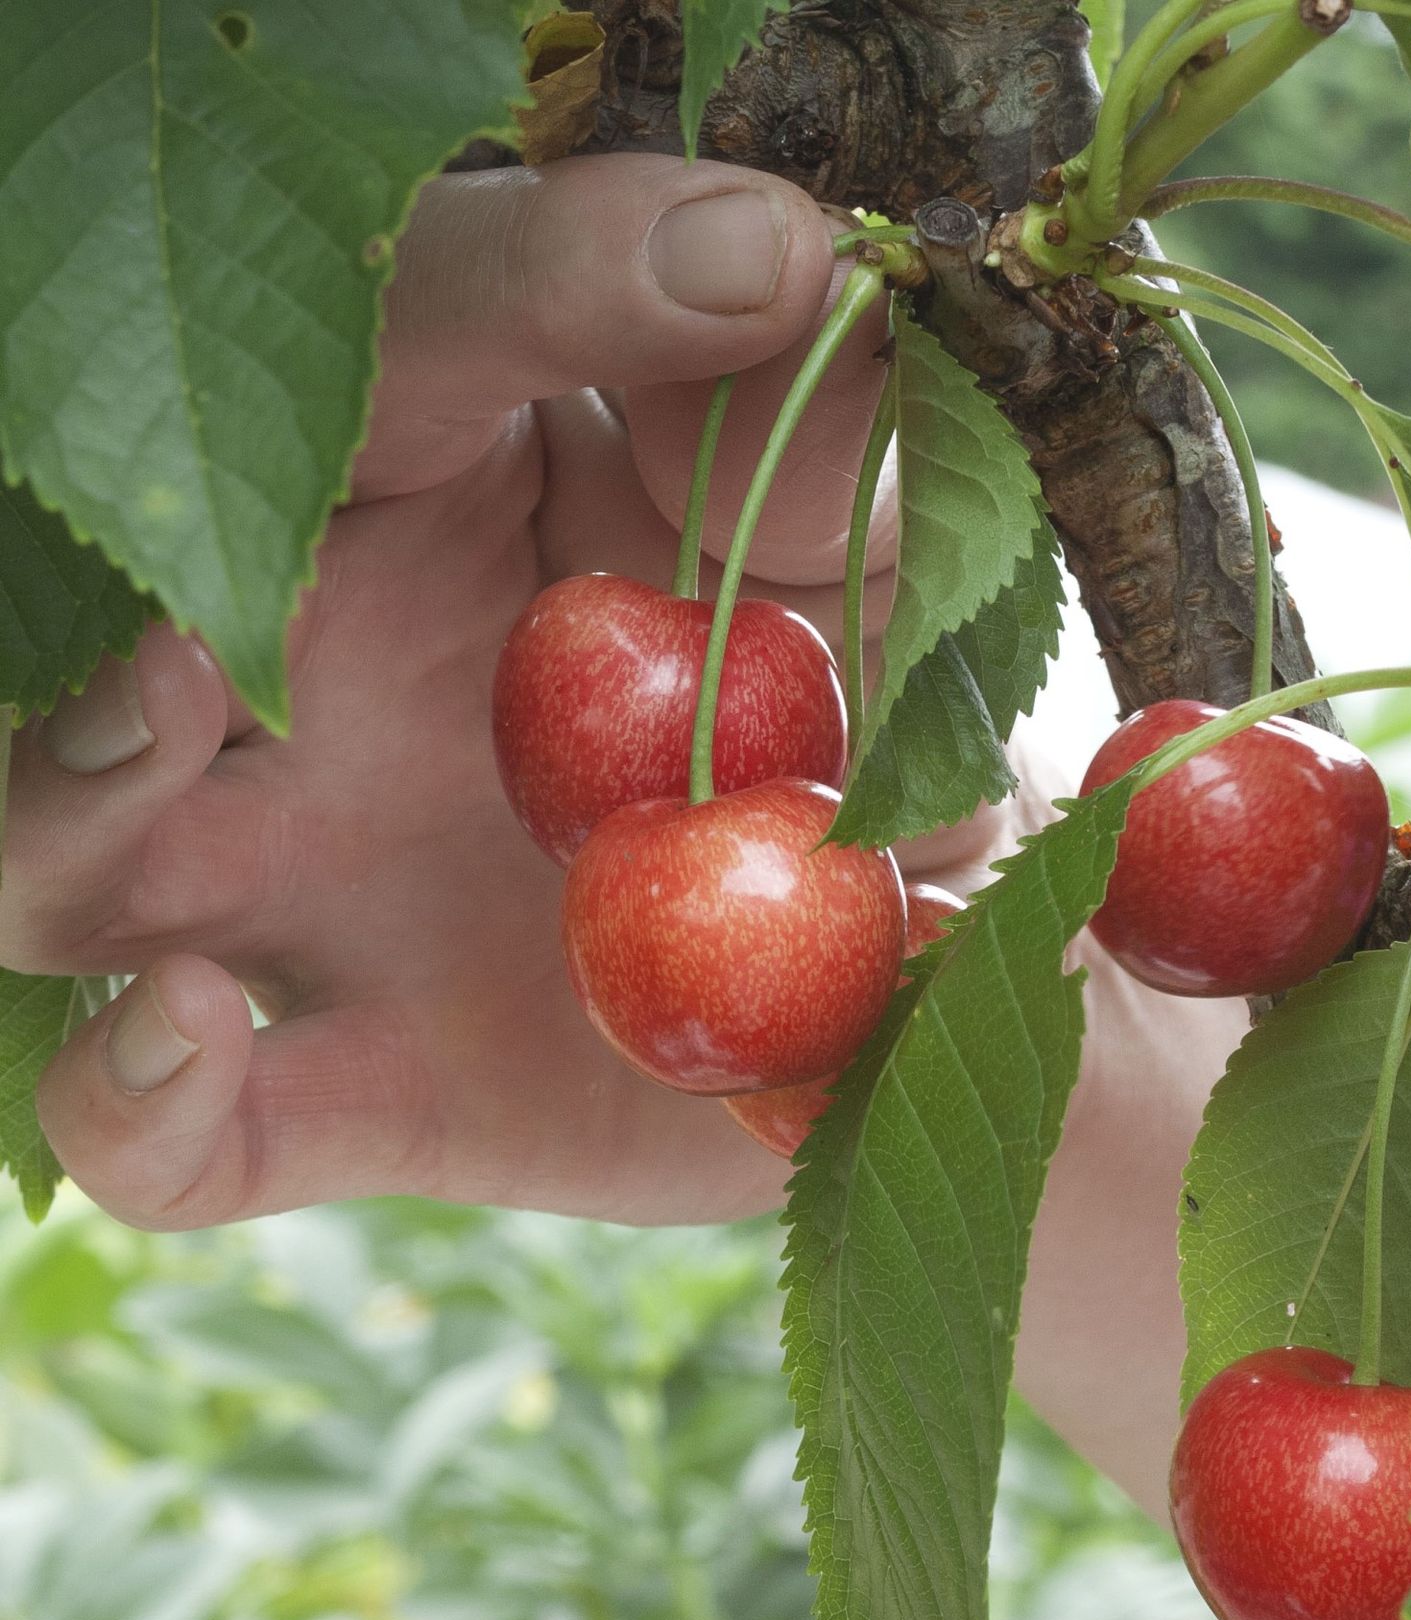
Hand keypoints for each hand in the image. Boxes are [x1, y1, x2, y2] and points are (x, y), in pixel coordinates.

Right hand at [1, 156, 893, 1228]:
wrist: (897, 1013)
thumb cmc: (869, 756)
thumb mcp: (887, 602)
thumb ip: (836, 466)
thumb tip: (809, 284)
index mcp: (462, 506)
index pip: (425, 337)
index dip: (543, 277)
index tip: (751, 261)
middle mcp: (328, 687)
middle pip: (136, 574)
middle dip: (153, 520)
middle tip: (263, 506)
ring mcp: (312, 900)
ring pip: (57, 848)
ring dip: (59, 779)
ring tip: (164, 704)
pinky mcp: (355, 1097)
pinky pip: (169, 1138)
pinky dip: (137, 1099)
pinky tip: (195, 1029)